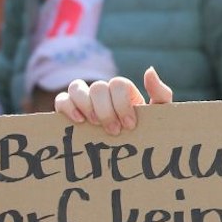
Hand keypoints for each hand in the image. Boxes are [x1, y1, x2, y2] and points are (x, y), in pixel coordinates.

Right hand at [54, 66, 173, 133]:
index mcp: (122, 90)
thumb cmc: (145, 131)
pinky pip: (61, 100)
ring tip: (94, 124)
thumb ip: (160, 92)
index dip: (122, 104)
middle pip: (97, 87)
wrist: (131, 151)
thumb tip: (149, 70)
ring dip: (85, 105)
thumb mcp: (159, 114)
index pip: (117, 84)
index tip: (130, 125)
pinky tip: (78, 122)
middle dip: (106, 110)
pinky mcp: (69, 110)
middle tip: (114, 131)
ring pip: (76, 87)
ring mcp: (84, 99)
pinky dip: (67, 107)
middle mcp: (102, 91)